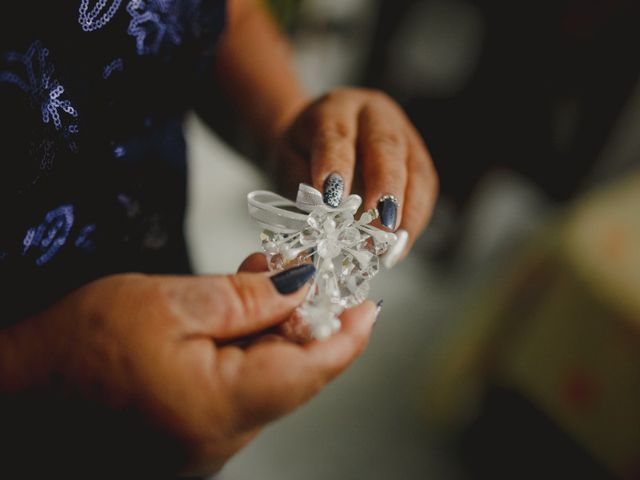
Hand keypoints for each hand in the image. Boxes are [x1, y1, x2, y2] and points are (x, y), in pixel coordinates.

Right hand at [0, 257, 375, 476]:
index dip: (351, 332)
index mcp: (225, 406)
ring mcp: (206, 445)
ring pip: (268, 381)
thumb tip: (303, 286)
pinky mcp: (190, 439)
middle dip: (306, 319)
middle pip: (296, 374)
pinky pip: (239, 393)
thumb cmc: (76, 349)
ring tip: (260, 279)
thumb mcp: (168, 302)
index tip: (370, 300)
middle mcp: (224, 438)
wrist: (14, 396)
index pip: (318, 369)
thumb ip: (247, 297)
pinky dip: (248, 353)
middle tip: (299, 269)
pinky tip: (233, 317)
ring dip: (274, 331)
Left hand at [274, 88, 438, 264]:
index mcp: (335, 109)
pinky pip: (425, 188)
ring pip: (415, 168)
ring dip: (408, 210)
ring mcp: (404, 134)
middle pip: (387, 147)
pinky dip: (415, 219)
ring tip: (393, 243)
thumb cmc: (301, 151)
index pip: (336, 136)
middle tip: (381, 225)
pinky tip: (400, 243)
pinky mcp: (419, 159)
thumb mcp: (287, 161)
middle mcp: (374, 114)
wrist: (318, 135)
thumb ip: (300, 183)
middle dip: (386, 188)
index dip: (337, 167)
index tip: (332, 200)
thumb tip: (323, 217)